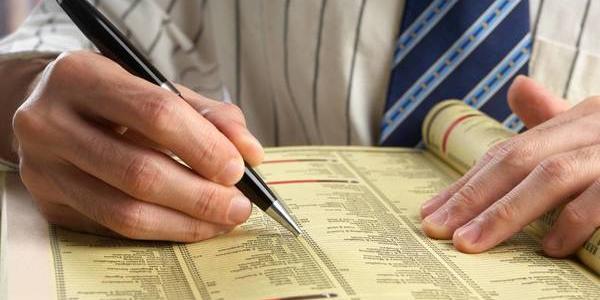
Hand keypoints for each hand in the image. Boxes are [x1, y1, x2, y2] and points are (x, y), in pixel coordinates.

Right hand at [13, 51, 263, 240]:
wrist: (47, 108)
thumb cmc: (113, 98)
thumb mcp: (158, 89)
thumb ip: (210, 116)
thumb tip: (251, 154)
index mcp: (82, 75)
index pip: (156, 115)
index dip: (204, 146)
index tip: (238, 169)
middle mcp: (49, 121)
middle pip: (140, 172)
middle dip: (201, 195)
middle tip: (237, 205)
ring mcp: (41, 166)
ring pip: (125, 211)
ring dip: (185, 221)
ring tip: (221, 219)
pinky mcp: (47, 202)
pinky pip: (113, 227)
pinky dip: (161, 229)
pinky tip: (189, 223)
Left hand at [421, 75, 599, 257]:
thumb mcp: (591, 129)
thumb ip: (554, 117)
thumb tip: (517, 86)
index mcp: (576, 119)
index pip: (508, 152)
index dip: (467, 182)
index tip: (432, 211)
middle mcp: (591, 127)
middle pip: (518, 159)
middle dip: (472, 196)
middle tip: (436, 228)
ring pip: (549, 176)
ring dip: (505, 212)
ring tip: (470, 242)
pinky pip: (599, 199)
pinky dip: (572, 222)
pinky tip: (549, 249)